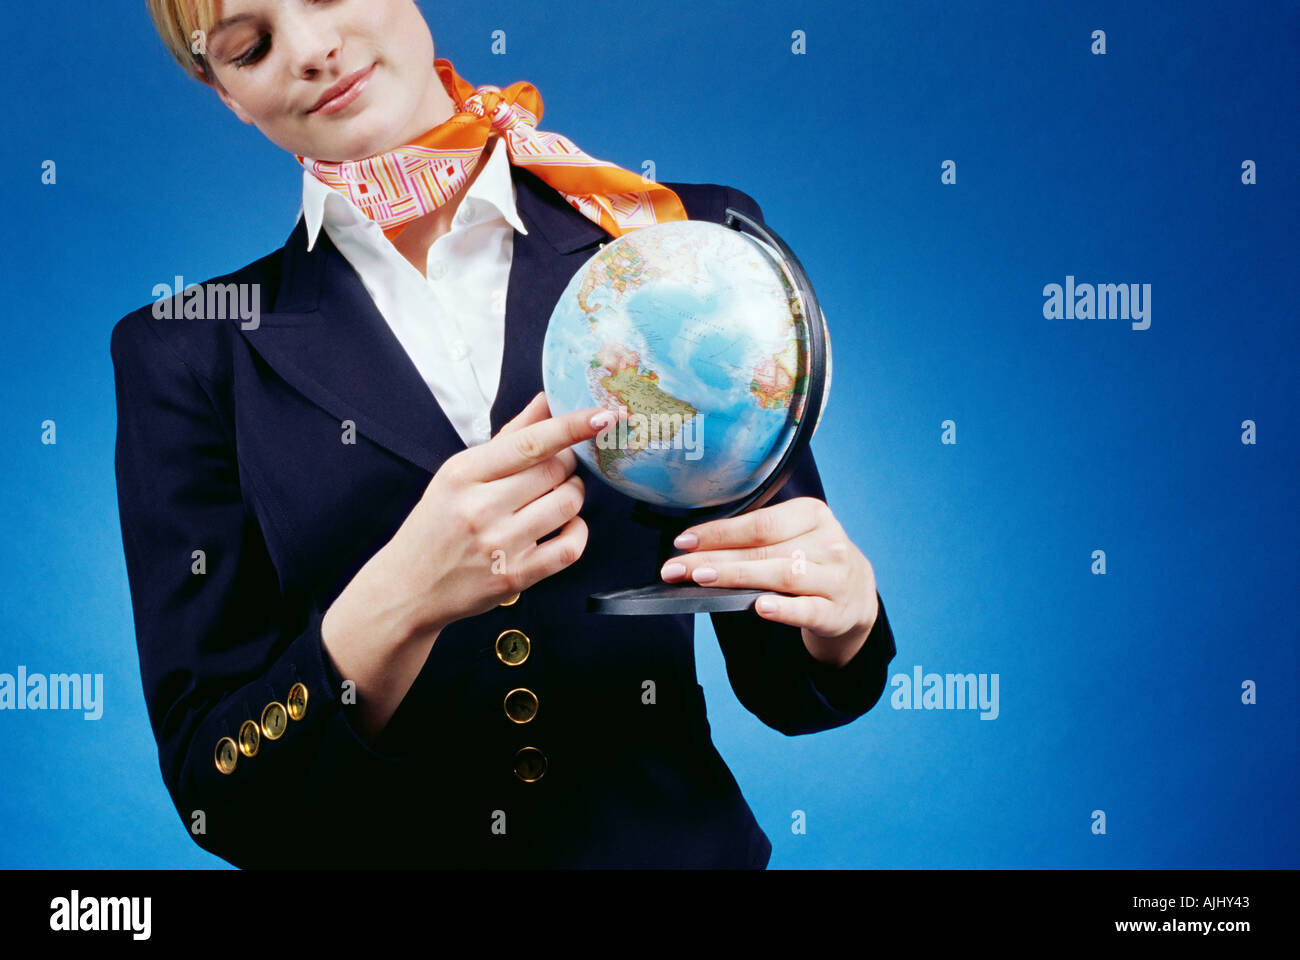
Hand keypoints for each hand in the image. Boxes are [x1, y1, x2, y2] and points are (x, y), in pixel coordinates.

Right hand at [380, 391, 612, 637]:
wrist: (409, 587)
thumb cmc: (437, 525)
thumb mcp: (458, 474)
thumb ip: (507, 437)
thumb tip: (545, 400)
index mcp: (463, 474)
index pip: (530, 443)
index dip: (573, 426)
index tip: (603, 415)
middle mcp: (480, 508)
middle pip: (556, 470)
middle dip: (568, 464)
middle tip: (557, 469)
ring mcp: (499, 544)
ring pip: (568, 503)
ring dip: (573, 494)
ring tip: (556, 496)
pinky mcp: (515, 576)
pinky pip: (571, 547)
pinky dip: (578, 531)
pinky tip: (565, 526)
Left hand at [659, 497, 878, 667]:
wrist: (856, 596)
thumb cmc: (811, 561)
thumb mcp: (793, 538)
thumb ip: (755, 539)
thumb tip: (696, 547)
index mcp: (812, 514)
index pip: (760, 522)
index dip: (719, 532)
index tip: (683, 542)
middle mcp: (828, 542)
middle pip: (764, 549)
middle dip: (715, 558)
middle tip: (678, 568)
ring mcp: (836, 578)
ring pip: (782, 575)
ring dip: (738, 577)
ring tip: (703, 579)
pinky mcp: (838, 612)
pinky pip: (808, 610)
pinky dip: (784, 609)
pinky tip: (760, 607)